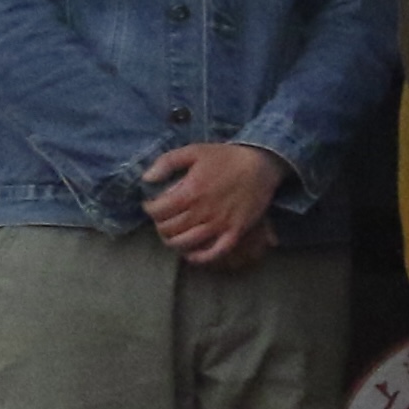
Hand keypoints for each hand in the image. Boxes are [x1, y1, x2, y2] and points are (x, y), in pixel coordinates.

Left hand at [143, 141, 286, 262]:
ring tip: (174, 233)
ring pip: (185, 243)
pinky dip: (200, 257)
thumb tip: (146, 178)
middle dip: (161, 224)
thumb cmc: (227, 157)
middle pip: (168, 229)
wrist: (262, 164)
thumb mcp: (194, 151)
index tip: (152, 205)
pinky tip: (192, 254)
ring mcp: (219, 224)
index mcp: (190, 192)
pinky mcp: (235, 231)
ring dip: (173, 241)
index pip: (157, 211)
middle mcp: (202, 212)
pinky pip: (214, 252)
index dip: (150, 209)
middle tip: (164, 218)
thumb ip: (166, 162)